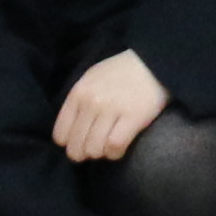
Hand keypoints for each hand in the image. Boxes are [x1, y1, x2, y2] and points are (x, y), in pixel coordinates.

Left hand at [54, 47, 166, 164]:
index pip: (60, 135)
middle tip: (97, 147)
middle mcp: (91, 102)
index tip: (82, 142)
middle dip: (85, 152)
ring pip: (94, 150)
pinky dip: (115, 153)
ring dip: (102, 152)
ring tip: (110, 144)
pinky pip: (114, 147)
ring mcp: (111, 109)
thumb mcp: (92, 79)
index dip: (70, 144)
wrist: (155, 62)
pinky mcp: (132, 117)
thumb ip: (79, 102)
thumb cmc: (122, 72)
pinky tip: (120, 147)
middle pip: (76, 147)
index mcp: (78, 92)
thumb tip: (71, 133)